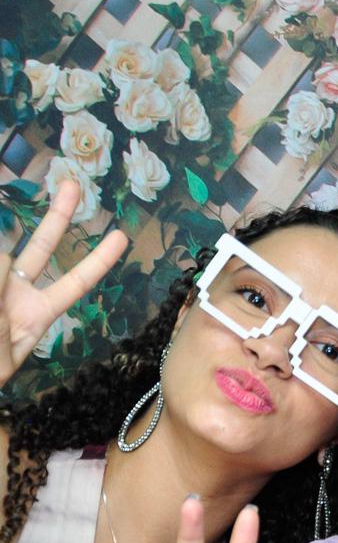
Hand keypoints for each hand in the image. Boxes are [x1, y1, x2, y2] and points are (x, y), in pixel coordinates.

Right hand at [1, 179, 127, 384]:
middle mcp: (16, 291)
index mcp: (37, 314)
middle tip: (73, 184)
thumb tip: (1, 268)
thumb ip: (2, 318)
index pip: (75, 284)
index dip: (98, 261)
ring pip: (2, 261)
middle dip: (58, 216)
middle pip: (42, 247)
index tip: (121, 236)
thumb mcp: (0, 359)